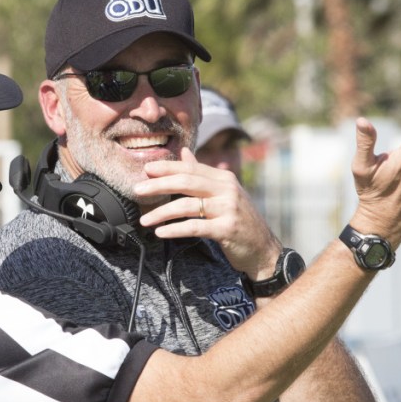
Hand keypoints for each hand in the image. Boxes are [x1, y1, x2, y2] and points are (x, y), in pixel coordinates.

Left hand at [135, 148, 280, 279]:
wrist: (263, 249)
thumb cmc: (239, 220)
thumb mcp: (224, 193)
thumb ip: (202, 174)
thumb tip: (184, 152)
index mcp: (224, 178)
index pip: (190, 169)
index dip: (167, 168)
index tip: (146, 169)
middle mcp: (227, 190)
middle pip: (186, 182)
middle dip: (158, 185)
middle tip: (137, 190)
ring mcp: (228, 209)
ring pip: (187, 206)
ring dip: (161, 212)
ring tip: (144, 219)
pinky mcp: (227, 229)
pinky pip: (195, 227)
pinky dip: (175, 229)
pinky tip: (160, 232)